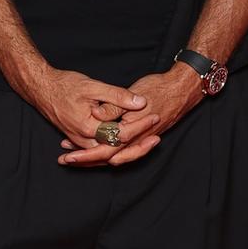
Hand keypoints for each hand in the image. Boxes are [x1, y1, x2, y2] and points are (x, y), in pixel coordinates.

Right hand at [31, 66, 159, 154]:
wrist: (42, 89)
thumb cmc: (65, 85)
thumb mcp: (93, 86)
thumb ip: (117, 96)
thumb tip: (140, 102)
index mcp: (89, 127)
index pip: (121, 133)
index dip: (140, 125)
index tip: (155, 115)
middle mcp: (85, 140)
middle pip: (117, 151)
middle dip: (138, 146)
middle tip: (156, 138)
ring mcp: (81, 142)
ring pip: (108, 154)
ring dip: (128, 150)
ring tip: (147, 142)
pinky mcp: (79, 140)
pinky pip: (99, 151)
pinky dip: (114, 150)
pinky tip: (126, 146)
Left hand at [58, 61, 203, 167]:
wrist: (182, 88)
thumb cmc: (159, 88)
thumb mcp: (136, 92)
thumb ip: (116, 105)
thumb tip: (97, 115)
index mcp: (134, 131)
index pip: (107, 150)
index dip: (86, 154)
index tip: (69, 155)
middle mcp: (137, 140)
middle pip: (108, 157)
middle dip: (86, 160)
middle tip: (65, 160)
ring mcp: (140, 139)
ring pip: (114, 155)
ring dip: (94, 156)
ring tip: (74, 156)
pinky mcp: (141, 135)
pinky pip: (122, 149)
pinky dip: (106, 149)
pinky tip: (95, 146)